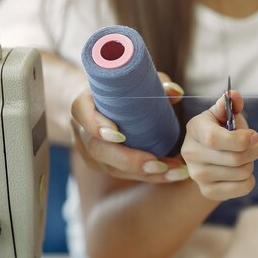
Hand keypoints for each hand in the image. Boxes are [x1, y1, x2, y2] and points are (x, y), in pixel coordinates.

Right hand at [71, 72, 187, 182]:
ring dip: (147, 173)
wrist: (97, 102)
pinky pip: (125, 174)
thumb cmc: (120, 89)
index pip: (82, 113)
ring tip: (175, 171)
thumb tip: (176, 92)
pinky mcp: (104, 165)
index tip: (119, 135)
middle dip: (129, 160)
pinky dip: (151, 176)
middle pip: (98, 150)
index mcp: (84, 103)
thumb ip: (155, 83)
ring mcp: (90, 151)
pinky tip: (173, 174)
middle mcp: (82, 130)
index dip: (97, 125)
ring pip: (113, 168)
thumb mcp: (135, 81)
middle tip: (158, 164)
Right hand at [181, 90, 257, 200]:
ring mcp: (197, 175)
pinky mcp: (207, 191)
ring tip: (244, 158)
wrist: (210, 156)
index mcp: (194, 128)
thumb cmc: (221, 130)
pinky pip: (242, 188)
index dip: (240, 139)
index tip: (254, 136)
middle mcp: (190, 153)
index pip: (215, 139)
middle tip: (254, 146)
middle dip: (253, 151)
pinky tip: (241, 172)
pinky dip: (249, 180)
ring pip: (241, 173)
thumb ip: (230, 104)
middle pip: (234, 158)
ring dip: (251, 164)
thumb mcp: (224, 115)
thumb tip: (234, 95)